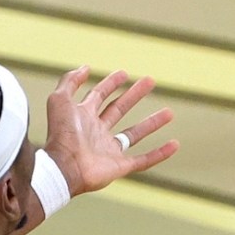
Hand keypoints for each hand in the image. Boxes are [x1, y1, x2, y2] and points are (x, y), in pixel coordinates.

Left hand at [43, 66, 175, 196]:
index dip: (110, 83)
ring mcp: (108, 150)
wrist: (64, 166)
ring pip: (134, 134)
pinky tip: (175, 144)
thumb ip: (69, 81)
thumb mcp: (59, 99)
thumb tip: (85, 68)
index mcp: (82, 116)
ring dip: (152, 123)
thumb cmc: (61, 133)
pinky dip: (160, 154)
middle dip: (134, 95)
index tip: (124, 73)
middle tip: (150, 81)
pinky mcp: (119, 167)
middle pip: (119, 109)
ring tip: (170, 112)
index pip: (99, 95)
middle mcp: (96, 132)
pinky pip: (144, 160)